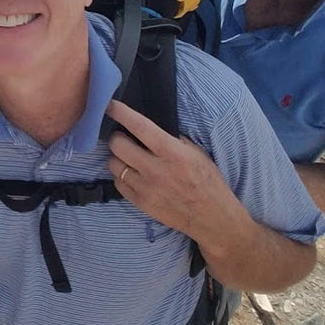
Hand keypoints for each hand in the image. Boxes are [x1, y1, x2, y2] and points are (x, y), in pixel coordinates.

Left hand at [106, 100, 242, 241]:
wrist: (213, 219)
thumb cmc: (208, 182)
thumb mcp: (196, 153)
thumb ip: (172, 139)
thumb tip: (147, 127)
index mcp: (172, 153)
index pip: (139, 126)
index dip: (121, 113)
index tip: (110, 105)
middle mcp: (156, 170)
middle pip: (117, 145)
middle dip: (117, 137)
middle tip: (123, 137)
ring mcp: (146, 188)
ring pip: (113, 164)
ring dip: (118, 158)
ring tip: (129, 158)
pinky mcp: (140, 203)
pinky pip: (118, 183)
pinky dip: (122, 176)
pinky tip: (133, 175)